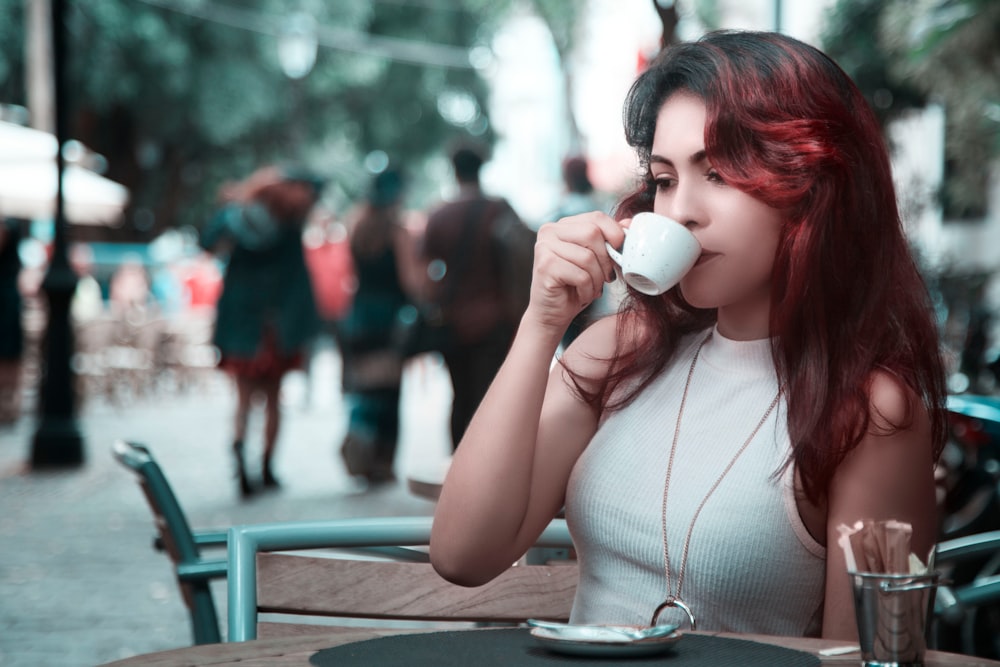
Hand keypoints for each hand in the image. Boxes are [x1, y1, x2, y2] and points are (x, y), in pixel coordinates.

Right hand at [526, 211, 624, 332]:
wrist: (552, 314)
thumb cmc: (576, 286)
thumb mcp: (597, 260)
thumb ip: (610, 239)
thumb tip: (630, 223)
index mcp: (563, 225)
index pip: (596, 217)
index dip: (615, 234)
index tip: (620, 252)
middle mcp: (549, 231)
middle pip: (592, 233)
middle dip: (606, 260)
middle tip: (607, 277)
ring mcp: (544, 247)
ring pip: (587, 257)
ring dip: (597, 279)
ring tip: (593, 289)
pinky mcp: (545, 266)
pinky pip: (580, 275)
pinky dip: (587, 290)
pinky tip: (582, 295)